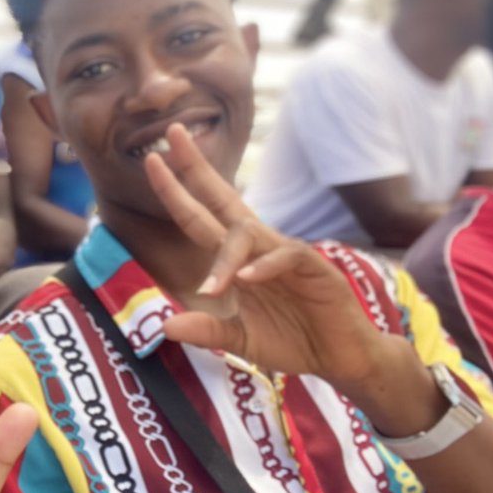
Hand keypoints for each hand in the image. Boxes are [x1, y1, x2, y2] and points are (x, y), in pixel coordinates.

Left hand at [145, 124, 397, 394]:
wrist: (340, 359)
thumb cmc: (292, 342)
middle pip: (224, 200)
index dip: (176, 191)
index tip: (152, 160)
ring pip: (250, 233)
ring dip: (227, 257)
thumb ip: (207, 330)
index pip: (200, 218)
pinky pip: (287, 256)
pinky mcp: (316, 268)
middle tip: (173, 133)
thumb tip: (165, 326)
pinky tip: (248, 280)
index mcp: (236, 260)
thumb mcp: (241, 339)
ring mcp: (286, 255)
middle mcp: (258, 248)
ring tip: (212, 288)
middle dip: (196, 169)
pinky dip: (265, 267)